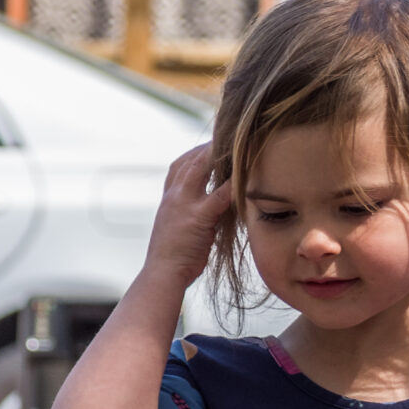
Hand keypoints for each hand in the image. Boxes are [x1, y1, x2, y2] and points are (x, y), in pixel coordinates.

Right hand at [144, 144, 233, 286]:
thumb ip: (190, 211)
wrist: (162, 273)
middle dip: (210, 146)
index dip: (196, 152)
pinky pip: (219, 194)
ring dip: (220, 155)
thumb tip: (211, 205)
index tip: (211, 144)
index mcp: (168, 198)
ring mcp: (184, 204)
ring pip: (201, 168)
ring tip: (239, 145)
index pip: (180, 165)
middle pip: (191, 159)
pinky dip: (233, 183)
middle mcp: (174, 196)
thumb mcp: (177, 227)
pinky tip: (246, 176)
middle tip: (230, 135)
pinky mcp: (198, 217)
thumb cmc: (172, 256)